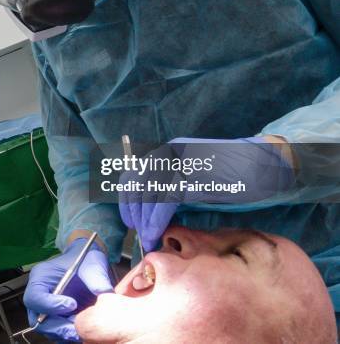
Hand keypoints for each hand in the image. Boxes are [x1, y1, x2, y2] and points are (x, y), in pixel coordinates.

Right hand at [23, 237, 113, 341]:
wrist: (89, 264)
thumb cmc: (86, 259)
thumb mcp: (92, 264)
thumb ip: (96, 278)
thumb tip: (104, 293)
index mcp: (40, 277)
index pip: (35, 297)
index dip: (50, 305)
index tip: (72, 305)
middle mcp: (39, 294)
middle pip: (37, 319)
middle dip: (58, 327)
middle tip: (78, 330)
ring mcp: (46, 308)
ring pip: (47, 329)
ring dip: (64, 333)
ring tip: (83, 331)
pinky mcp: (56, 319)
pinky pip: (57, 333)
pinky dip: (68, 335)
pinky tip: (84, 332)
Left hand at [119, 137, 293, 251]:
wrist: (263, 163)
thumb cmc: (233, 175)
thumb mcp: (195, 179)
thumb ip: (173, 188)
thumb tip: (152, 212)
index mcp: (168, 152)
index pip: (133, 174)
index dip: (128, 200)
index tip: (131, 221)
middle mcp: (169, 152)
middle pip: (136, 184)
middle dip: (135, 213)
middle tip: (140, 235)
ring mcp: (180, 161)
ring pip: (148, 192)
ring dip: (144, 220)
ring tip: (148, 239)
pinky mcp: (192, 174)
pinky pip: (165, 199)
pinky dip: (157, 219)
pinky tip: (156, 233)